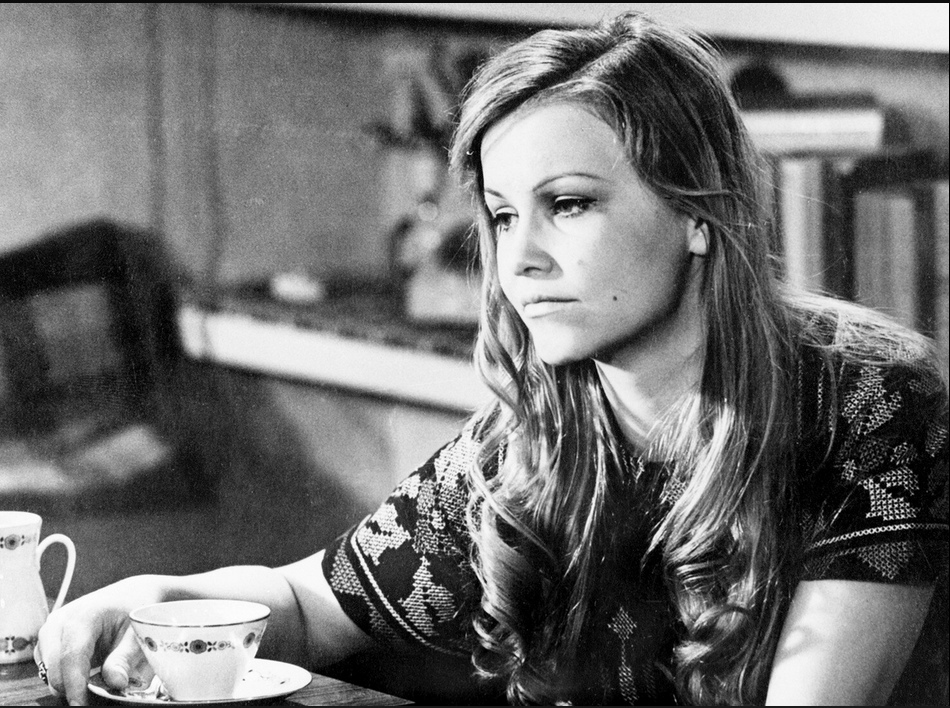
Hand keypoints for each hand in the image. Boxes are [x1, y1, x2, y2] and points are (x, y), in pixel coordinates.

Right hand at [34, 576, 164, 705]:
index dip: (75, 685)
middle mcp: (60, 621)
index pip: (72, 656)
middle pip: (54, 667)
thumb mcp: (137, 632)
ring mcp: (51, 630)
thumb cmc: (134, 609)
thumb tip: (116, 683)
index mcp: (84, 615)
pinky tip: (86, 671)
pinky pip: (49, 667)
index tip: (81, 704)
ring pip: (48, 670)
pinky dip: (65, 675)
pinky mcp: (49, 639)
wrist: (129, 593)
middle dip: (71, 687)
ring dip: (68, 681)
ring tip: (95, 678)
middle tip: (93, 697)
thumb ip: (125, 658)